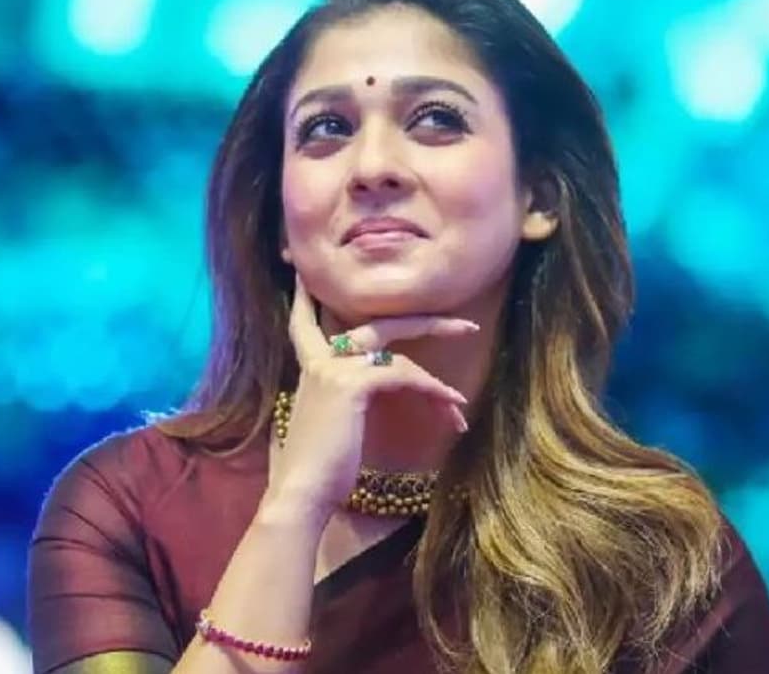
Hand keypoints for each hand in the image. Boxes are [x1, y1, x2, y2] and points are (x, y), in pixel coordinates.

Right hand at [264, 276, 476, 520]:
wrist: (301, 493)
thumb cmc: (318, 471)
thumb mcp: (335, 424)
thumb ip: (349, 397)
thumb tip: (381, 386)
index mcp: (310, 369)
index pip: (305, 325)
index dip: (307, 300)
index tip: (304, 276)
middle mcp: (319, 361)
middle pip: (378, 326)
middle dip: (427, 323)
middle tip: (467, 326)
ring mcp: (334, 368)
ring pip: (399, 357)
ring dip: (435, 384)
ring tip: (459, 405)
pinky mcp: (352, 384)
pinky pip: (403, 376)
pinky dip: (432, 391)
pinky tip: (451, 407)